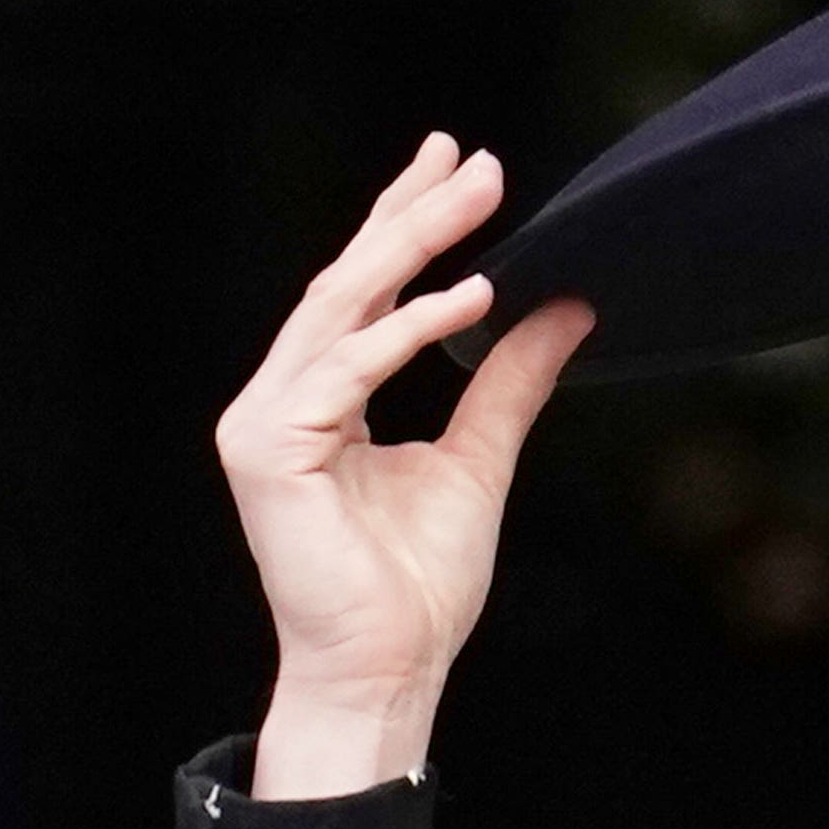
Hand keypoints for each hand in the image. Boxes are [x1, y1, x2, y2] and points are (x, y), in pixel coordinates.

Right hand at [215, 133, 594, 799]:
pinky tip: (469, 299)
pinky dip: (406, 331)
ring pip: (340, 311)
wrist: (389, 667)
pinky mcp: (268, 451)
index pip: (362, 291)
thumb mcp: (479, 459)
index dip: (405, 221)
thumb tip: (564, 308)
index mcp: (319, 400)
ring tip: (476, 201)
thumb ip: (509, 382)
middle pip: (347, 284)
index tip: (454, 162)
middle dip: (412, 215)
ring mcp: (264, 424)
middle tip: (474, 160)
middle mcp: (280, 401)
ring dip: (412, 250)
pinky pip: (345, 370)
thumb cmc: (417, 587)